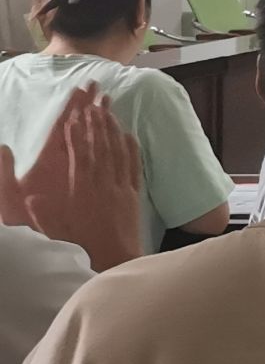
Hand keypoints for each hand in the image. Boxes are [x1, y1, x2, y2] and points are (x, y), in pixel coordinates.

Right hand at [0, 86, 142, 270]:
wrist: (114, 262)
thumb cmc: (79, 250)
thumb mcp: (52, 233)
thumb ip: (41, 213)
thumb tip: (32, 196)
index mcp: (82, 194)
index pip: (80, 157)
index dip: (77, 135)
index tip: (74, 116)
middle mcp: (104, 187)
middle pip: (100, 148)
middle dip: (95, 123)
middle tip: (92, 101)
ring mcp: (121, 189)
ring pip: (118, 153)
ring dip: (112, 129)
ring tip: (107, 109)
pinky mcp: (133, 195)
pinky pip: (133, 166)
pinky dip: (131, 148)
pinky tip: (128, 134)